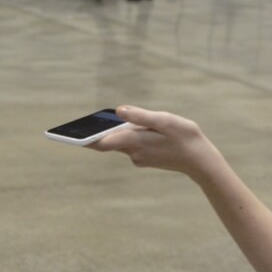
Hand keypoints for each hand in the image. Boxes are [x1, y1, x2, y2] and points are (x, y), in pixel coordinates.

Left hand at [88, 105, 223, 180]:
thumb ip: (141, 116)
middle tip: (79, 126)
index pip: (102, 142)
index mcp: (135, 141)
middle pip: (108, 143)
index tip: (70, 137)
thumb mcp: (164, 120)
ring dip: (116, 133)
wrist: (201, 160)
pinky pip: (131, 145)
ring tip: (105, 121)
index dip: (86, 139)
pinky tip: (135, 128)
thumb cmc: (185, 136)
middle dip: (96, 134)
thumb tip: (119, 110)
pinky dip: (130, 137)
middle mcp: (133, 152)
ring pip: (120, 143)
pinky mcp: (145, 159)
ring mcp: (139, 157)